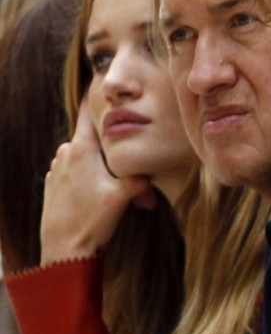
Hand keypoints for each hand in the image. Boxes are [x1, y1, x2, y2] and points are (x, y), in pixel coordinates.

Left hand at [39, 99, 155, 265]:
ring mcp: (56, 169)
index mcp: (82, 149)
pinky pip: (74, 170)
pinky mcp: (53, 184)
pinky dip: (87, 174)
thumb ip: (140, 177)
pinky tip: (98, 191)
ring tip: (114, 179)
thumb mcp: (123, 196)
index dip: (95, 98)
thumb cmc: (92, 220)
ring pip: (83, 155)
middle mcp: (65, 153)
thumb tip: (154, 170)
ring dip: (98, 162)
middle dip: (109, 143)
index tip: (102, 84)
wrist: (64, 249)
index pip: (87, 113)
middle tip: (129, 152)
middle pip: (91, 137)